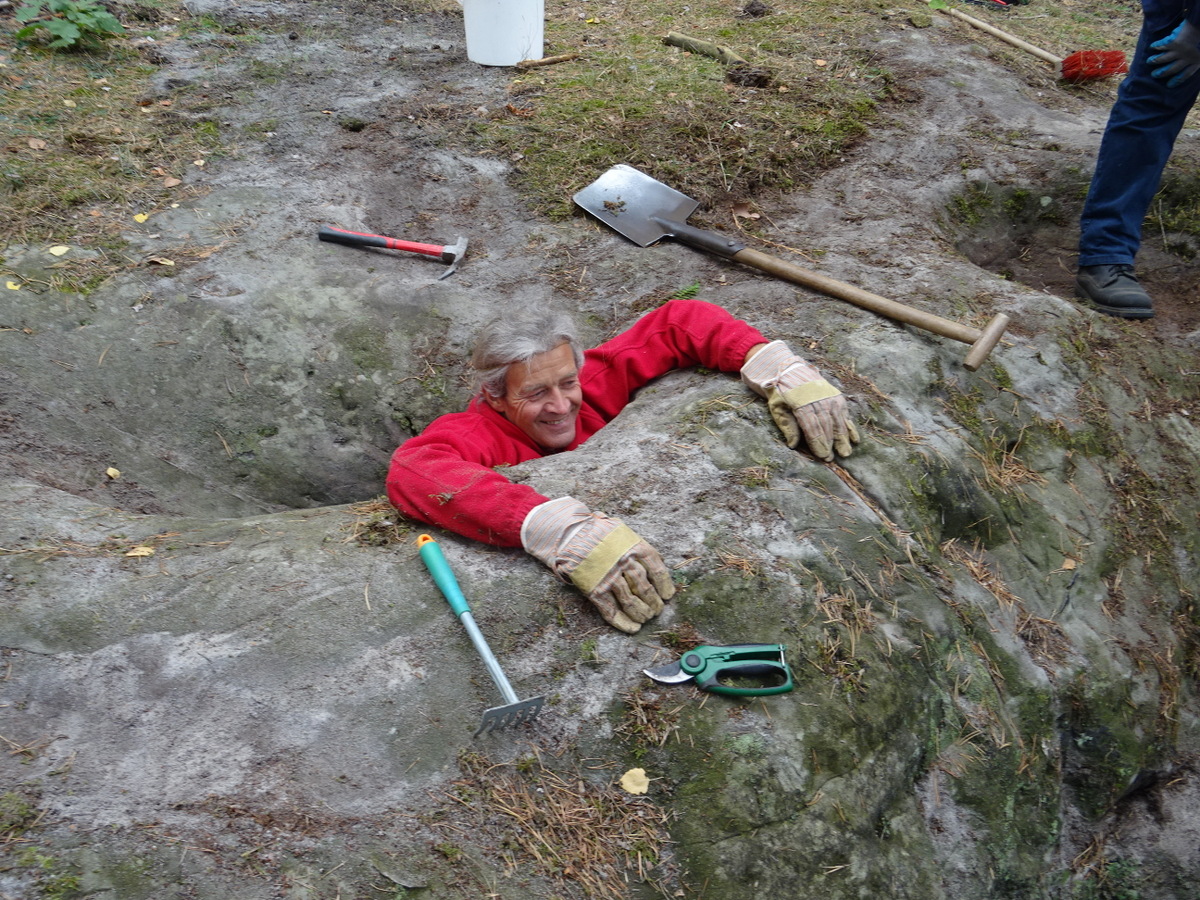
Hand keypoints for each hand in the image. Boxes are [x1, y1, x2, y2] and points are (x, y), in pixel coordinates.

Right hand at [522, 497, 674, 632]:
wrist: (569, 533)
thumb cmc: (597, 532)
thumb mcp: (621, 532)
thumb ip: (637, 547)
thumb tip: (654, 566)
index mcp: (634, 546)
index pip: (657, 569)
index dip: (665, 585)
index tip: (668, 596)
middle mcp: (623, 563)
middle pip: (645, 588)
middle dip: (654, 602)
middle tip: (658, 610)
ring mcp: (608, 577)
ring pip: (631, 602)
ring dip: (641, 613)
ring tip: (647, 618)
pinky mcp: (594, 589)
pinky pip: (610, 610)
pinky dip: (622, 622)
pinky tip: (632, 628)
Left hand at [741, 341, 858, 460]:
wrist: (790, 369)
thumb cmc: (782, 392)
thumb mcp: (777, 407)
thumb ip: (786, 425)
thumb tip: (793, 445)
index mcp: (802, 404)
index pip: (812, 427)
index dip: (818, 443)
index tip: (822, 456)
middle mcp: (819, 400)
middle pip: (826, 426)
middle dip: (830, 444)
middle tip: (832, 458)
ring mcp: (829, 398)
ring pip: (838, 421)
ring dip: (842, 438)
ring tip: (845, 453)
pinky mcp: (837, 396)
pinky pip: (845, 413)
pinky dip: (850, 426)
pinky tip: (854, 439)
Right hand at [1149, 21, 1199, 87]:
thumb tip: (1198, 62)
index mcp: (1197, 60)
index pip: (1185, 74)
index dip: (1177, 80)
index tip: (1169, 85)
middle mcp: (1186, 58)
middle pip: (1171, 69)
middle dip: (1161, 73)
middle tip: (1154, 75)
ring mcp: (1179, 51)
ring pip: (1163, 59)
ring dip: (1155, 60)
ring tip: (1149, 61)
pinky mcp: (1172, 43)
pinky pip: (1161, 46)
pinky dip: (1156, 46)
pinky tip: (1152, 46)